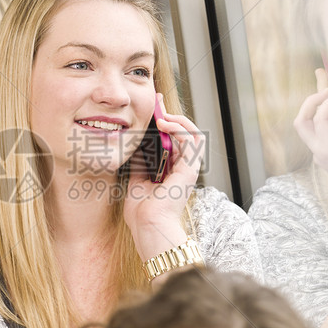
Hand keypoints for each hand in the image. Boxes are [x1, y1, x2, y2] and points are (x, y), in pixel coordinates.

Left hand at [123, 95, 204, 259]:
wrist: (147, 226)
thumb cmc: (141, 211)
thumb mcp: (136, 179)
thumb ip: (140, 163)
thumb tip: (135, 145)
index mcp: (171, 172)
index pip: (172, 140)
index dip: (164, 122)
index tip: (153, 107)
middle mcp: (182, 168)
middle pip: (182, 134)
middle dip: (170, 115)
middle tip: (157, 101)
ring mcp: (188, 169)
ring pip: (192, 134)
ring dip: (177, 120)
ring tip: (161, 113)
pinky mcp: (191, 170)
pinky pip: (192, 141)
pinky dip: (179, 129)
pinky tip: (164, 123)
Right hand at [294, 71, 327, 208]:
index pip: (316, 123)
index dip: (318, 102)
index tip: (325, 81)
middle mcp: (320, 151)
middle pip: (303, 120)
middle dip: (311, 96)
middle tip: (322, 77)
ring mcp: (320, 151)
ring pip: (302, 119)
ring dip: (316, 100)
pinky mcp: (326, 149)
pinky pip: (319, 120)